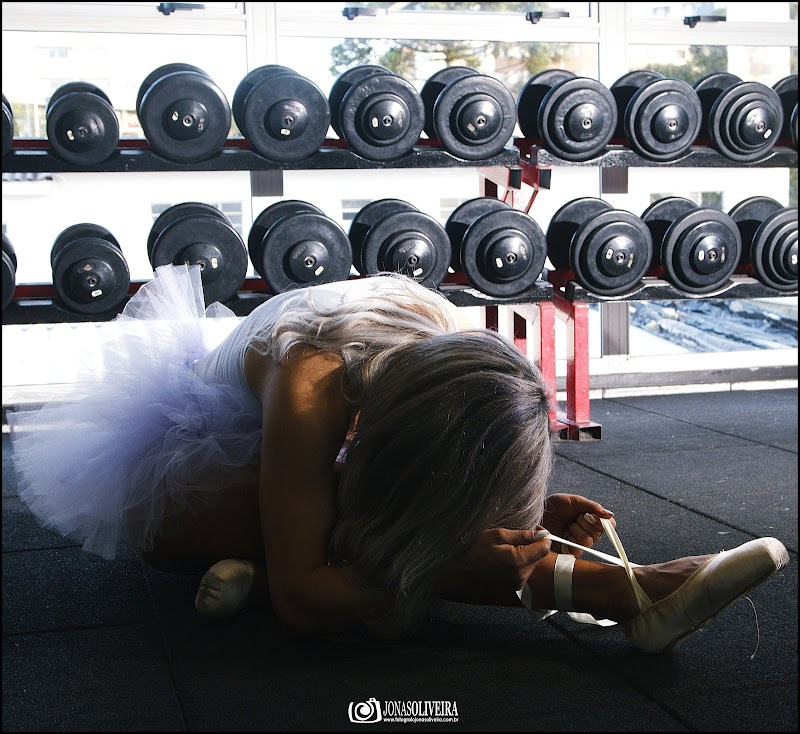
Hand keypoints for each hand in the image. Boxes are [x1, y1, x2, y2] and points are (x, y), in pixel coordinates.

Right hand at [436, 527, 551, 602]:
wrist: (461, 574)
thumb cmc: (475, 551)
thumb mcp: (496, 535)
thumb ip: (521, 534)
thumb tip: (541, 533)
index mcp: (519, 560)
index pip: (545, 547)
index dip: (542, 536)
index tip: (533, 530)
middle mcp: (522, 575)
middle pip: (540, 556)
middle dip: (533, 545)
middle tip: (517, 538)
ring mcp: (518, 584)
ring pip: (533, 565)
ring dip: (527, 556)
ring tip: (508, 550)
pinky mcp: (514, 589)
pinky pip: (525, 573)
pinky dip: (521, 565)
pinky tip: (506, 561)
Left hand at [541, 493, 614, 557]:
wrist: (537, 513)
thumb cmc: (555, 506)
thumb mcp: (573, 501)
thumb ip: (592, 506)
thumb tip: (609, 514)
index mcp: (592, 520)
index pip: (609, 525)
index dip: (603, 522)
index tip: (590, 515)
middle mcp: (588, 533)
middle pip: (599, 533)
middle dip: (585, 523)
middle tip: (574, 517)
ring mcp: (579, 543)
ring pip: (588, 541)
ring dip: (576, 530)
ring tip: (567, 525)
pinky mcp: (569, 552)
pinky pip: (577, 550)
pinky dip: (570, 541)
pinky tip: (564, 535)